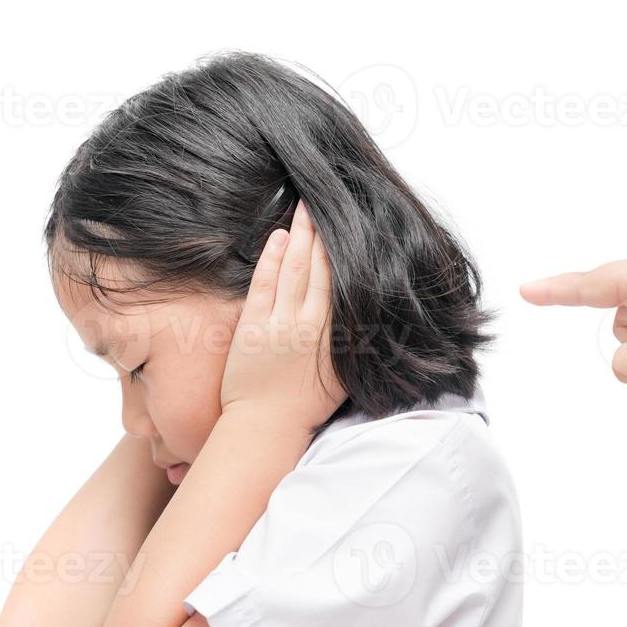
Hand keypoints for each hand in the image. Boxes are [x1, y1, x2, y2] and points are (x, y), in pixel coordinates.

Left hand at [220, 201, 345, 427]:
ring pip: (297, 269)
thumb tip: (372, 315)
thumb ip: (353, 342)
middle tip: (327, 200)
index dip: (348, 251)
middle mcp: (313, 326)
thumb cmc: (305, 405)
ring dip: (301, 235)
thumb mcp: (342, 374)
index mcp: (338, 336)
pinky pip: (266, 284)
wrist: (267, 427)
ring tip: (305, 207)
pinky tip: (279, 236)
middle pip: (323, 268)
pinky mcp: (255, 327)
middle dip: (325, 231)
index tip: (353, 224)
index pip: (346, 282)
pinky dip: (273, 258)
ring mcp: (283, 325)